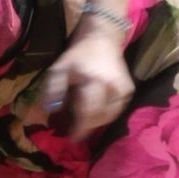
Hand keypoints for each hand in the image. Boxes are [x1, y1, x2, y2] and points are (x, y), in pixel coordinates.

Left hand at [37, 26, 133, 140]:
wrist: (102, 39)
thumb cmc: (78, 56)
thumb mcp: (58, 70)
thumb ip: (52, 91)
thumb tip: (49, 111)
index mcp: (93, 81)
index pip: (88, 111)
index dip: (80, 128)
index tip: (72, 138)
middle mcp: (112, 87)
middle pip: (100, 117)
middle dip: (87, 126)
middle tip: (75, 130)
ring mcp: (124, 89)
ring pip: (111, 116)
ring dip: (96, 123)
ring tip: (84, 121)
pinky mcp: (129, 90)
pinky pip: (117, 110)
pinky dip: (106, 115)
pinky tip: (96, 112)